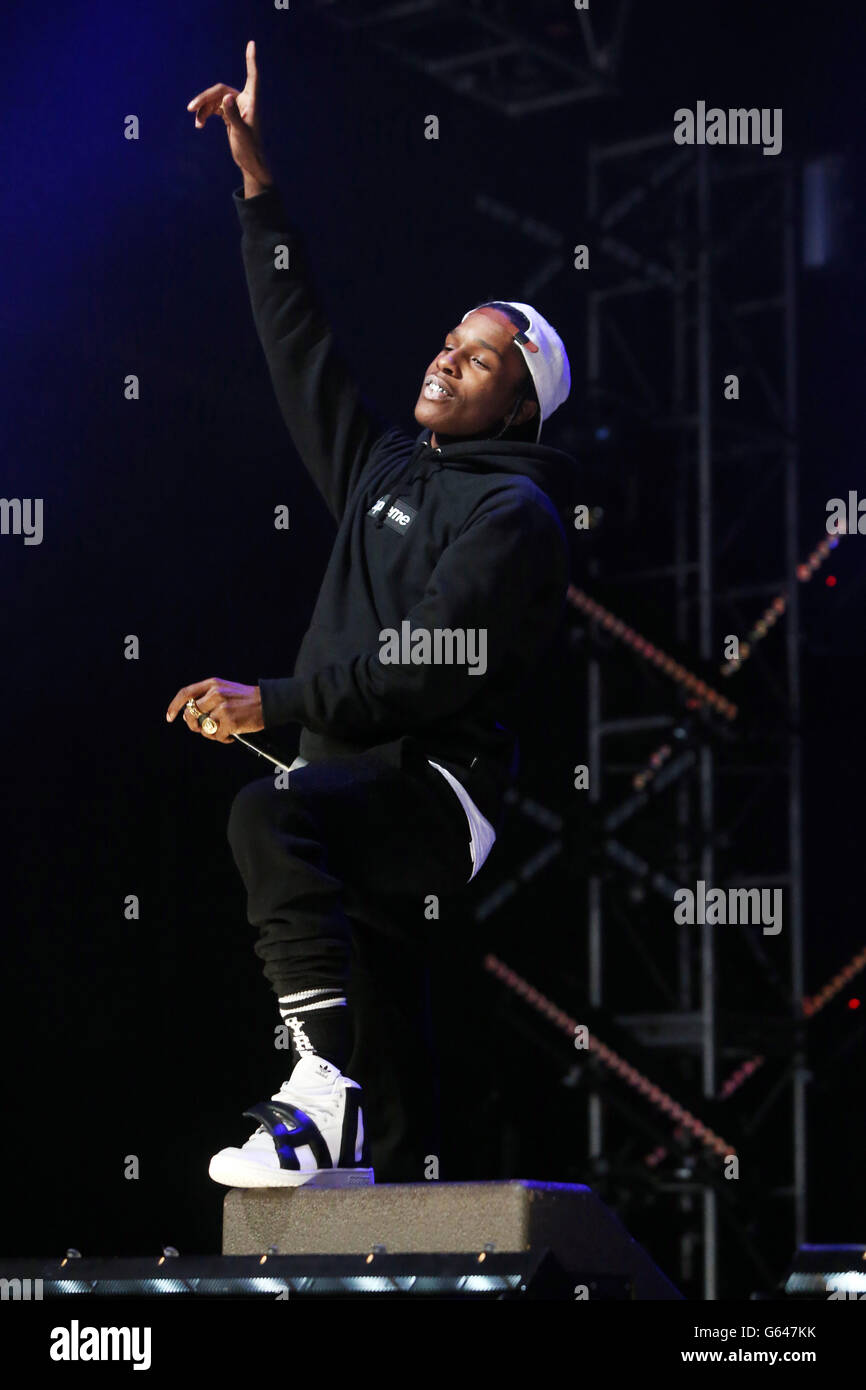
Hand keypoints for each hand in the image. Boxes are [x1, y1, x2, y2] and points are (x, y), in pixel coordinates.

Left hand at [166, 677, 264, 744]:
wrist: (269, 702)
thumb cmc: (247, 699)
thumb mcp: (226, 688)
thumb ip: (209, 696)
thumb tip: (191, 716)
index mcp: (213, 684)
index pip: (186, 694)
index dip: (175, 706)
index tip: (170, 718)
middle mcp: (215, 694)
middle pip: (191, 713)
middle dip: (193, 725)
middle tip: (201, 728)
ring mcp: (222, 708)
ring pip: (203, 727)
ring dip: (210, 734)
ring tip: (221, 732)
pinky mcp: (230, 721)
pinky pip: (217, 736)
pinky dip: (223, 739)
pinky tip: (231, 737)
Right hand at [186, 39, 270, 182]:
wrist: (250, 163)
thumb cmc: (250, 149)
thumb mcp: (241, 133)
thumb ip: (234, 115)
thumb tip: (225, 98)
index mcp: (252, 101)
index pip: (252, 76)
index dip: (251, 60)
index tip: (251, 44)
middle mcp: (245, 101)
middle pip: (220, 91)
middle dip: (205, 98)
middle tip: (191, 108)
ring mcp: (236, 107)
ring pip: (214, 100)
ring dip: (203, 109)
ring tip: (196, 122)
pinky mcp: (230, 115)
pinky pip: (214, 109)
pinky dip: (205, 114)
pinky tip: (199, 124)